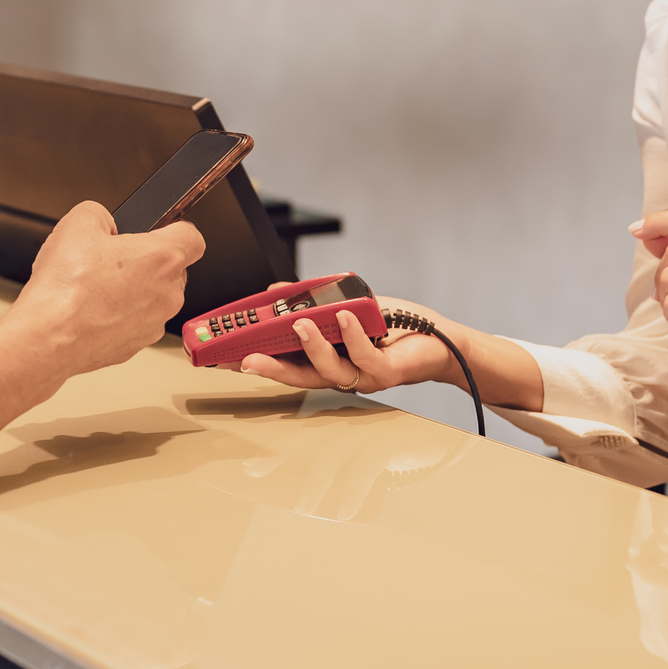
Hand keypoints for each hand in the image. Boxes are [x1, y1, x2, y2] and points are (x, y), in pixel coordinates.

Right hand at [7, 201, 204, 378]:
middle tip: (111, 259)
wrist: (48, 337)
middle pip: (171, 269)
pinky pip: (135, 322)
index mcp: (163, 258)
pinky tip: (90, 309)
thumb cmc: (66, 288)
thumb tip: (103, 221)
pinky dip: (118, 316)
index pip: (193, 237)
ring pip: (152, 298)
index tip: (160, 230)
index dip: (175, 229)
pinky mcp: (136, 345)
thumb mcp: (78, 222)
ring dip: (132, 290)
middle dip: (145, 261)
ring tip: (94, 287)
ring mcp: (154, 323)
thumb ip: (101, 213)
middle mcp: (167, 293)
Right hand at [238, 296, 458, 391]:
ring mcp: (361, 376)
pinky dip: (351, 336)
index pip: (285, 363)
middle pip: (298, 376)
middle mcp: (340, 373)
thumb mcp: (343, 307)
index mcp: (326, 360)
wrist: (438, 339)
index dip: (258, 361)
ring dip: (311, 347)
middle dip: (271, 368)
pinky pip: (364, 358)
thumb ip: (311, 302)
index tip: (229, 357)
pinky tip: (343, 317)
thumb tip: (277, 292)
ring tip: (299, 324)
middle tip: (246, 360)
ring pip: (329, 369)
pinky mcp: (385, 372)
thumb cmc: (392, 327)